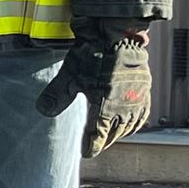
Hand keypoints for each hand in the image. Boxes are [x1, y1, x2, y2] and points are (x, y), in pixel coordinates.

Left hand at [36, 25, 153, 157]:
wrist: (117, 34)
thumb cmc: (93, 54)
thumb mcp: (70, 75)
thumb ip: (57, 95)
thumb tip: (43, 111)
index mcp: (106, 109)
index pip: (98, 136)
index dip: (91, 146)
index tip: (86, 153)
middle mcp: (125, 108)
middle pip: (114, 134)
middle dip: (104, 141)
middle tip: (95, 146)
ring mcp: (138, 99)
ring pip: (130, 126)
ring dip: (120, 133)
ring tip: (110, 137)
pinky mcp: (145, 89)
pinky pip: (142, 114)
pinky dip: (135, 122)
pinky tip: (131, 123)